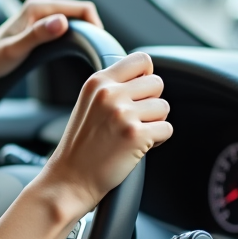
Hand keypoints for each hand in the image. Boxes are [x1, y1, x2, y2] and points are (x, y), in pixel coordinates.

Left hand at [0, 0, 101, 82]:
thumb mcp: (14, 51)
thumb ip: (37, 36)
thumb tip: (63, 22)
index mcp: (37, 7)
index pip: (82, 8)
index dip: (96, 26)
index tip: (99, 48)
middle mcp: (40, 6)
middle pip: (82, 13)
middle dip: (93, 30)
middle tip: (98, 55)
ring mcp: (41, 16)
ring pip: (76, 20)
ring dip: (86, 34)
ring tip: (91, 55)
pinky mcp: (41, 26)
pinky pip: (68, 27)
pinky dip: (77, 37)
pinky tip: (77, 52)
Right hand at [38, 52, 172, 217]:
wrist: (70, 178)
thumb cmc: (81, 145)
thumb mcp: (89, 104)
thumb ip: (113, 86)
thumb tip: (147, 76)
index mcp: (97, 82)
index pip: (141, 60)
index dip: (145, 77)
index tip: (138, 93)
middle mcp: (109, 94)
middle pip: (157, 83)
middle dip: (150, 102)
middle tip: (133, 120)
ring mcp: (122, 114)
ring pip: (164, 108)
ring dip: (154, 123)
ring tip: (132, 134)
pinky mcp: (135, 135)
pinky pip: (167, 130)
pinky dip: (157, 141)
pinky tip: (136, 147)